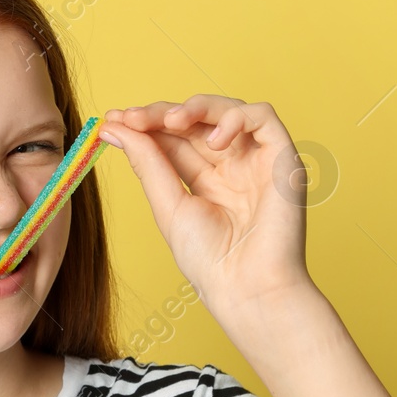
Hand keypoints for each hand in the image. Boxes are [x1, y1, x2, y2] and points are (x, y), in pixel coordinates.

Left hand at [100, 95, 317, 322]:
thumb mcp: (168, 206)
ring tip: (171, 121)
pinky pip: (263, 116)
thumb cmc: (211, 260)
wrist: (247, 288)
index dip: (146, 124)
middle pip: (196, 121)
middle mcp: (232, 166)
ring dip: (196, 107)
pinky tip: (214, 141)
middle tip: (133, 117)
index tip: (114, 119)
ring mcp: (257, 160)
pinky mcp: (282, 158)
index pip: (174, 138)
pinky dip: (235, 118)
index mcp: (206, 180)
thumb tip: (114, 127)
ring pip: (227, 110)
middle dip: (162, 113)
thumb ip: (147, 163)